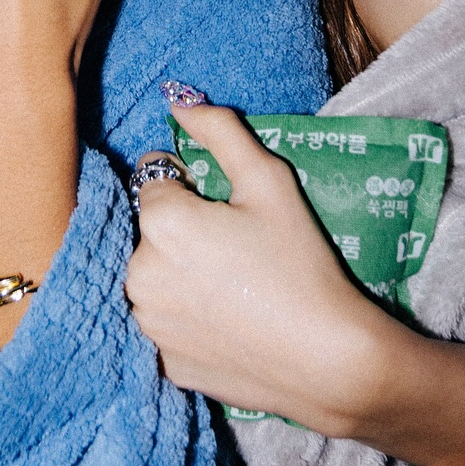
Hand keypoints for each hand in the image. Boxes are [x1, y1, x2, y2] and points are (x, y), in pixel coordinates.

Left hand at [126, 103, 381, 433]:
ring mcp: (148, 323)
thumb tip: (178, 102)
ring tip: (234, 288)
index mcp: (160, 221)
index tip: (230, 211)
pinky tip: (229, 323)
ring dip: (178, 275)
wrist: (326, 358)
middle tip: (238, 251)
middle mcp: (137, 272)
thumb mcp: (269, 181)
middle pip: (152, 233)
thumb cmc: (300, 262)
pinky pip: (167, 325)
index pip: (159, 181)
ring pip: (154, 279)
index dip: (195, 189)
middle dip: (183, 233)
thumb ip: (220, 132)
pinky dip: (188, 321)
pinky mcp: (163, 363)